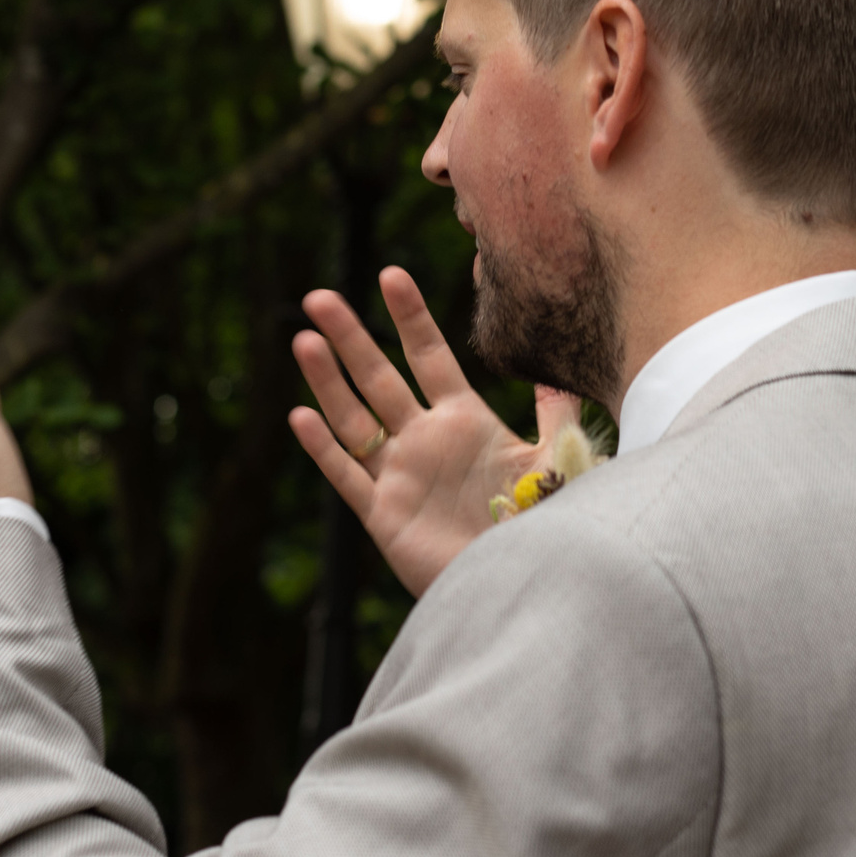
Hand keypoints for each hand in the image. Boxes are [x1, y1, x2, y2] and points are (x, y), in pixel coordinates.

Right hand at [288, 267, 584, 596]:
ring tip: (304, 340)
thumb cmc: (542, 523)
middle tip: (319, 297)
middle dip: (351, 338)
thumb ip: (551, 414)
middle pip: (380, 379)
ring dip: (328, 381)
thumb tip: (554, 370)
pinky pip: (347, 475)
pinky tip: (300, 415)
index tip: (391, 275)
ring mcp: (400, 475)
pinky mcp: (384, 514)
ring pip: (354, 419)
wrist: (524, 582)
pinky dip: (324, 447)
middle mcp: (425, 441)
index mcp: (464, 421)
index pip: (430, 357)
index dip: (411, 318)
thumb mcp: (551, 460)